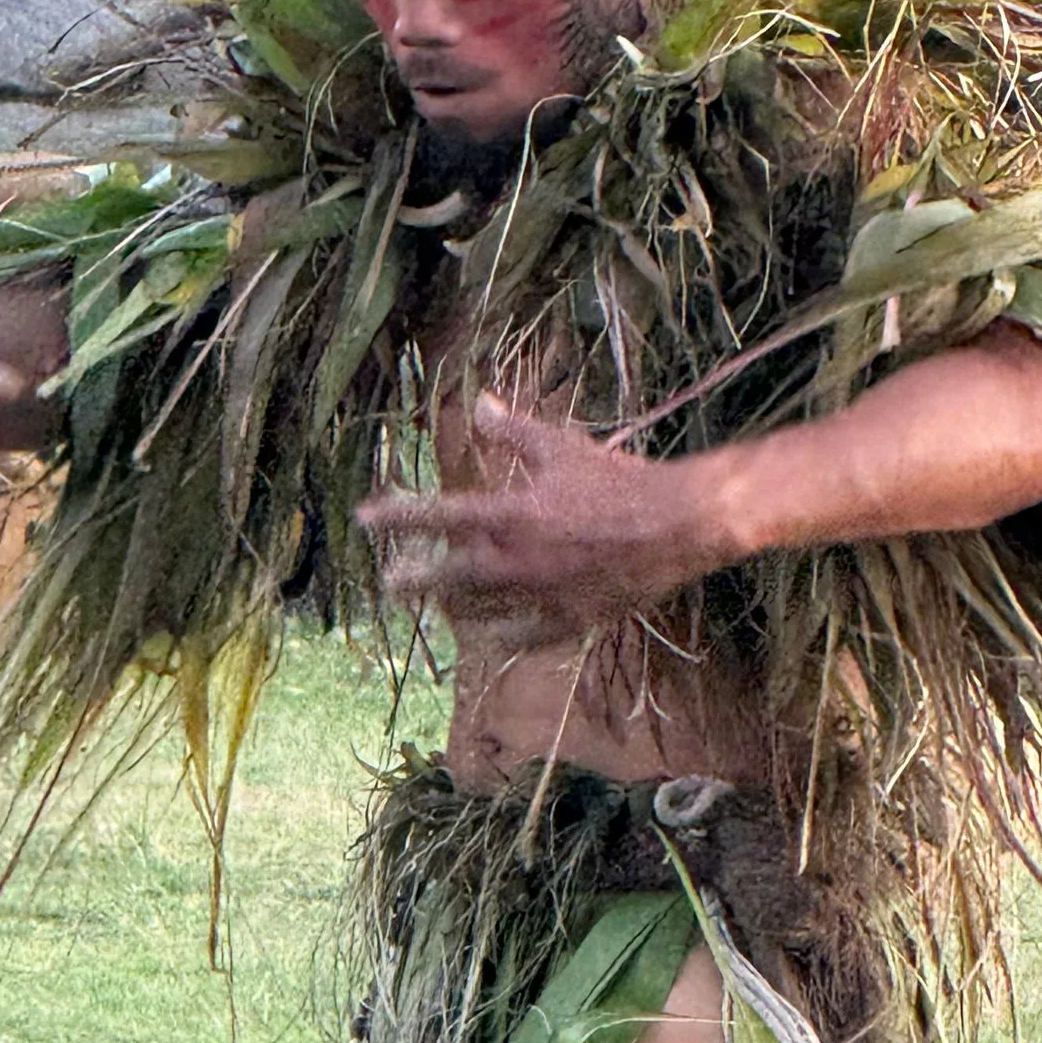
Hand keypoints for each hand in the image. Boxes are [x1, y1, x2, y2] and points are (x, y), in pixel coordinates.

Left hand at [359, 396, 730, 636]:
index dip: (397, 515)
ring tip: (440, 604)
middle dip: (416, 579)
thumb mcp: (561, 447)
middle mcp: (520, 561)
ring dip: (456, 607)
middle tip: (390, 584)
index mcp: (513, 514)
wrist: (678, 524)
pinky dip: (508, 636)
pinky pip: (529, 636)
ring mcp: (544, 595)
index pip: (439, 515)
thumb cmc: (619, 480)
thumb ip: (513, 432)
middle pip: (451, 577)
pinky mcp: (572, 619)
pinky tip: (494, 637)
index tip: (363, 518)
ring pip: (483, 610)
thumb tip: (478, 404)